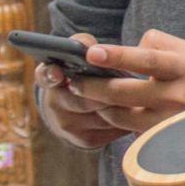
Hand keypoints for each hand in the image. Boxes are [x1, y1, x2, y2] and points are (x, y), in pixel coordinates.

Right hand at [32, 33, 127, 149]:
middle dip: (105, 91)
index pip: (45, 76)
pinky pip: (111, 128)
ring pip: (102, 115)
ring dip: (121, 105)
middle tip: (125, 83)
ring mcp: (69, 126)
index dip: (51, 75)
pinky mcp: (86, 140)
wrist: (77, 108)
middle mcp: (55, 105)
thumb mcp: (79, 54)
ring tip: (138, 95)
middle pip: (83, 101)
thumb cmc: (82, 71)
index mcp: (50, 79)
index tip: (58, 72)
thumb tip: (92, 50)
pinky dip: (126, 118)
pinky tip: (137, 109)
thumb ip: (82, 45)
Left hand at [69, 30, 184, 133]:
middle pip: (124, 93)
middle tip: (72, 81)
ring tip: (84, 95)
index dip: (117, 56)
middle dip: (92, 87)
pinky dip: (114, 121)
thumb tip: (124, 48)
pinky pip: (130, 132)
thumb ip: (157, 43)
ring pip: (120, 116)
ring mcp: (170, 123)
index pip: (146, 59)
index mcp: (184, 67)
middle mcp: (177, 96)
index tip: (91, 53)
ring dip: (98, 106)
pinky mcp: (165, 143)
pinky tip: (105, 112)